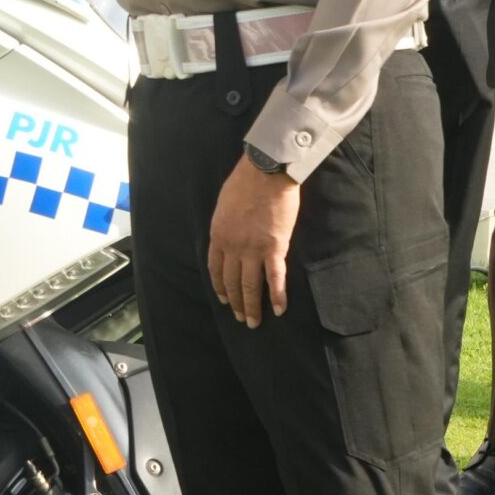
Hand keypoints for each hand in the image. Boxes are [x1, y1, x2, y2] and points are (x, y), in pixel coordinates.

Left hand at [209, 156, 301, 327]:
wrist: (264, 172)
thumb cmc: (244, 182)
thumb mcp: (224, 205)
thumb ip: (225, 224)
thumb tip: (229, 234)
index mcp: (218, 235)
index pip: (215, 269)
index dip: (220, 287)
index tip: (223, 300)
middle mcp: (232, 247)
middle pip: (232, 281)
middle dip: (236, 302)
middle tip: (240, 318)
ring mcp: (252, 249)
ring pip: (250, 285)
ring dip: (252, 306)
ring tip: (253, 322)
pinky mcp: (274, 247)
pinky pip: (275, 277)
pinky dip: (277, 296)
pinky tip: (279, 310)